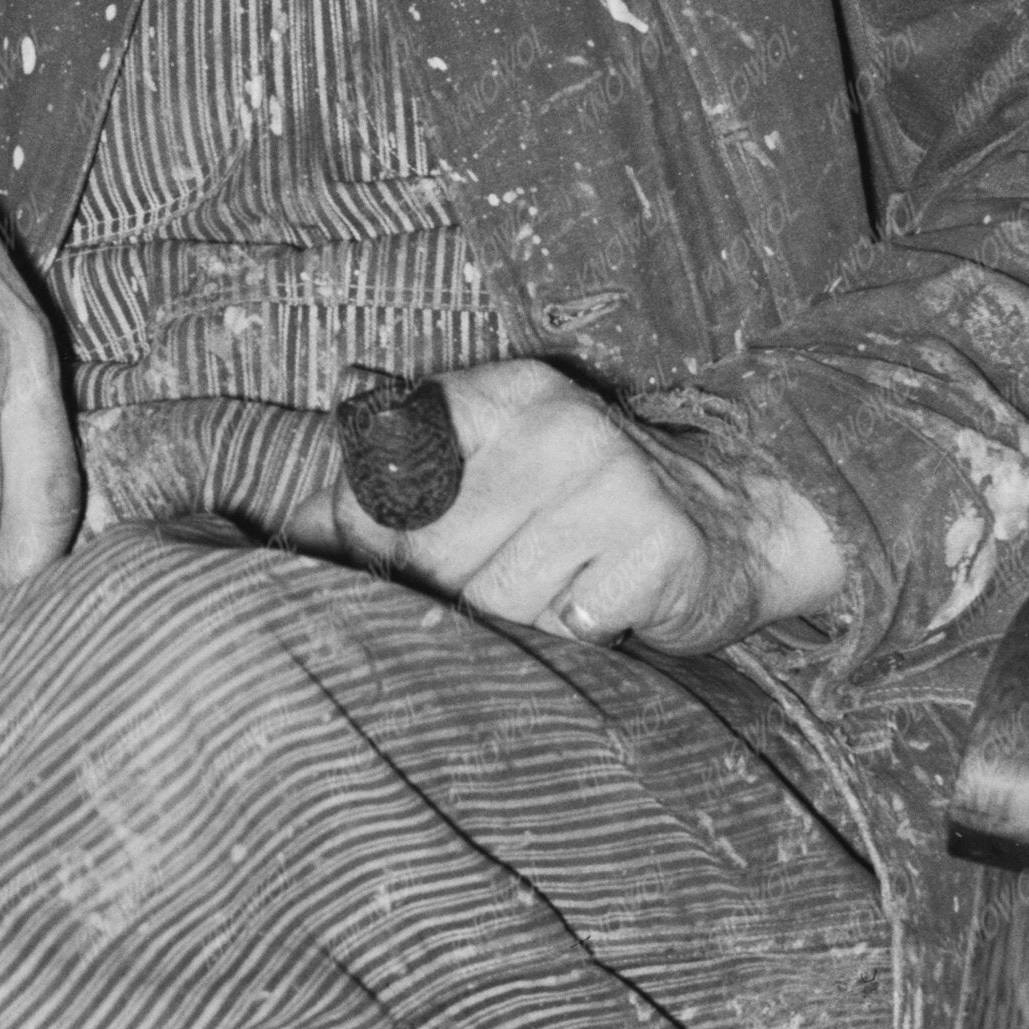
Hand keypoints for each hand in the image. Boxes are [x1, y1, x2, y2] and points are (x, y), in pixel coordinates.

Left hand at [315, 357, 847, 652]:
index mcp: (502, 396)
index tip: (389, 560)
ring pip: (494, 597)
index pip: (385, 469)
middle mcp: (555, 425)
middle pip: (430, 546)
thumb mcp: (493, 468)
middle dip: (444, 589)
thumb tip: (286, 523)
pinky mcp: (656, 547)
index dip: (367, 533)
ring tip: (557, 590)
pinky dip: (575, 632)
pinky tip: (601, 604)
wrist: (743, 520)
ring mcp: (612, 482)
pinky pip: (566, 625)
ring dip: (518, 618)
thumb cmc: (587, 507)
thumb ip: (386, 485)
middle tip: (491, 585)